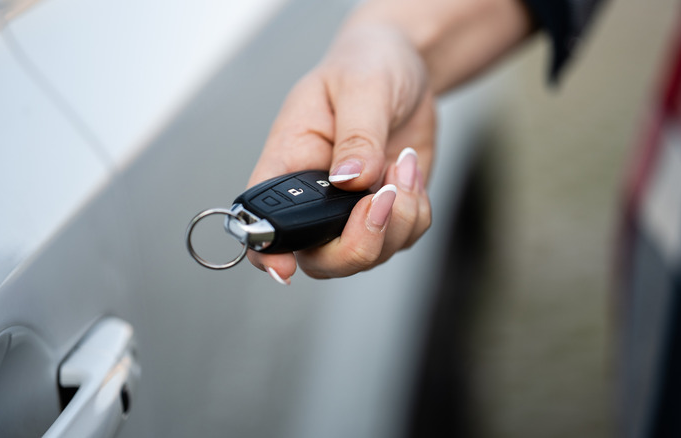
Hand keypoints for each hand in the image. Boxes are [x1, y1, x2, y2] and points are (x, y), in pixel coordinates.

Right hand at [246, 25, 434, 282]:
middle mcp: (314, 198)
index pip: (263, 220)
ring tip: (401, 163)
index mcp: (288, 163)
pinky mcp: (385, 214)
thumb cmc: (366, 66)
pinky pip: (404, 237)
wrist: (405, 69)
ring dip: (399, 218)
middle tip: (385, 196)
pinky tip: (409, 170)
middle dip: (360, 242)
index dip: (269, 252)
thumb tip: (350, 180)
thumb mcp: (361, 87)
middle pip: (322, 259)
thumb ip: (356, 135)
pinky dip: (416, 211)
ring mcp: (350, 212)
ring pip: (370, 254)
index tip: (285, 268)